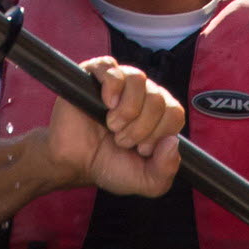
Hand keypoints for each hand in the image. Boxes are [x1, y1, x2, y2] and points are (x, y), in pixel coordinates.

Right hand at [43, 58, 183, 198]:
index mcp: (158, 115)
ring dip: (126, 111)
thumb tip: (172, 142)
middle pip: (157, 98)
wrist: (74, 164)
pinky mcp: (94, 75)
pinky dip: (112, 88)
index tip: (141, 149)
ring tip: (112, 126)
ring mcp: (119, 83)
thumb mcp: (146, 181)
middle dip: (140, 128)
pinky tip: (106, 105)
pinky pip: (111, 67)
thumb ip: (166, 170)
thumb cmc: (109, 166)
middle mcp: (142, 94)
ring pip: (138, 80)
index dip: (159, 133)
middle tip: (121, 141)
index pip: (175, 112)